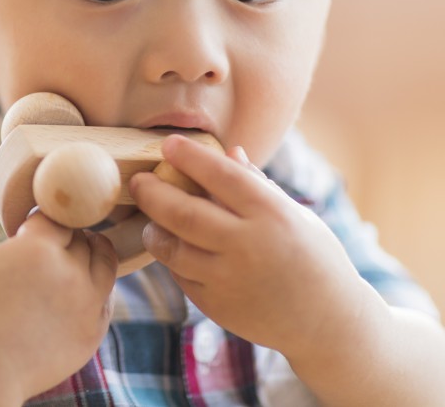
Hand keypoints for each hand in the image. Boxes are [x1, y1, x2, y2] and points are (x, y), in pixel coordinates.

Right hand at [0, 172, 117, 400]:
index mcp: (39, 247)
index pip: (57, 216)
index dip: (40, 222)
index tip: (25, 231)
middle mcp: (71, 272)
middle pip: (83, 237)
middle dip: (66, 238)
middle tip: (44, 247)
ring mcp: (87, 304)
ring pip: (104, 263)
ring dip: (88, 257)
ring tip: (65, 262)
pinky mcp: (92, 332)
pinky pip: (105, 300)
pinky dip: (94, 292)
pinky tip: (71, 294)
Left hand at [129, 136, 368, 359]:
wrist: (329, 323)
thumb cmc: (312, 257)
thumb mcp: (295, 215)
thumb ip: (256, 185)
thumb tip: (228, 151)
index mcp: (272, 215)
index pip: (221, 175)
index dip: (189, 157)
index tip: (167, 144)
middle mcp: (249, 246)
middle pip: (183, 213)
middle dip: (152, 193)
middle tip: (138, 181)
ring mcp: (230, 279)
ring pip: (172, 248)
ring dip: (153, 229)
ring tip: (151, 219)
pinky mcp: (217, 306)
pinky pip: (180, 276)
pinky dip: (171, 259)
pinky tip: (174, 248)